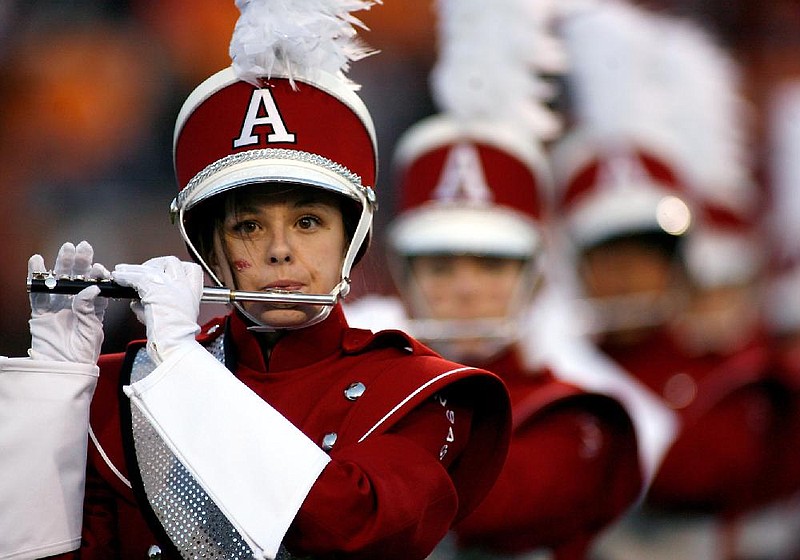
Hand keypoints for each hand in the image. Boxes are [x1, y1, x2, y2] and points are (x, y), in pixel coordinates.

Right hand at [28, 241, 109, 363]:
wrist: (64, 369)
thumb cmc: (83, 353)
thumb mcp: (92, 330)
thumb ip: (89, 308)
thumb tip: (91, 288)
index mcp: (92, 308)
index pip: (95, 287)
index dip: (96, 276)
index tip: (99, 268)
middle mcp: (75, 305)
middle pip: (77, 279)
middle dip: (79, 262)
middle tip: (83, 247)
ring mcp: (57, 307)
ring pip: (58, 281)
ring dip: (61, 264)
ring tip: (66, 249)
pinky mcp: (40, 313)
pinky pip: (37, 293)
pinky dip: (36, 276)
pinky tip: (37, 261)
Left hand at [113, 257, 203, 363]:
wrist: (175, 346)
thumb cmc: (174, 339)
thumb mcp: (174, 318)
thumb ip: (161, 305)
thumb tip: (140, 302)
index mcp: (193, 294)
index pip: (191, 270)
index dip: (175, 269)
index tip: (163, 272)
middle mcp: (185, 287)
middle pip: (172, 262)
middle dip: (154, 264)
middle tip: (142, 271)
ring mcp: (172, 287)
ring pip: (152, 268)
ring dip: (134, 269)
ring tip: (122, 272)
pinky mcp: (157, 290)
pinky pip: (138, 277)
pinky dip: (126, 276)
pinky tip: (119, 278)